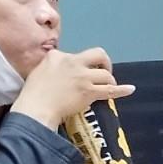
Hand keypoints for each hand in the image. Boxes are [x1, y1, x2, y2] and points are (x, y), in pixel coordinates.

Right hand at [9, 46, 134, 130]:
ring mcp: (83, 77)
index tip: (76, 74)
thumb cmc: (32, 95)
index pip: (74, 55)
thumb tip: (57, 71)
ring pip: (105, 75)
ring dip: (110, 80)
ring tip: (109, 85)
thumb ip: (50, 67)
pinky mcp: (89, 92)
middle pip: (97, 54)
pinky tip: (130, 89)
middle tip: (104, 71)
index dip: (78, 65)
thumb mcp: (38, 71)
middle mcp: (73, 62)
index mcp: (57, 56)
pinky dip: (122, 90)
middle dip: (104, 62)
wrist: (36, 108)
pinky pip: (110, 90)